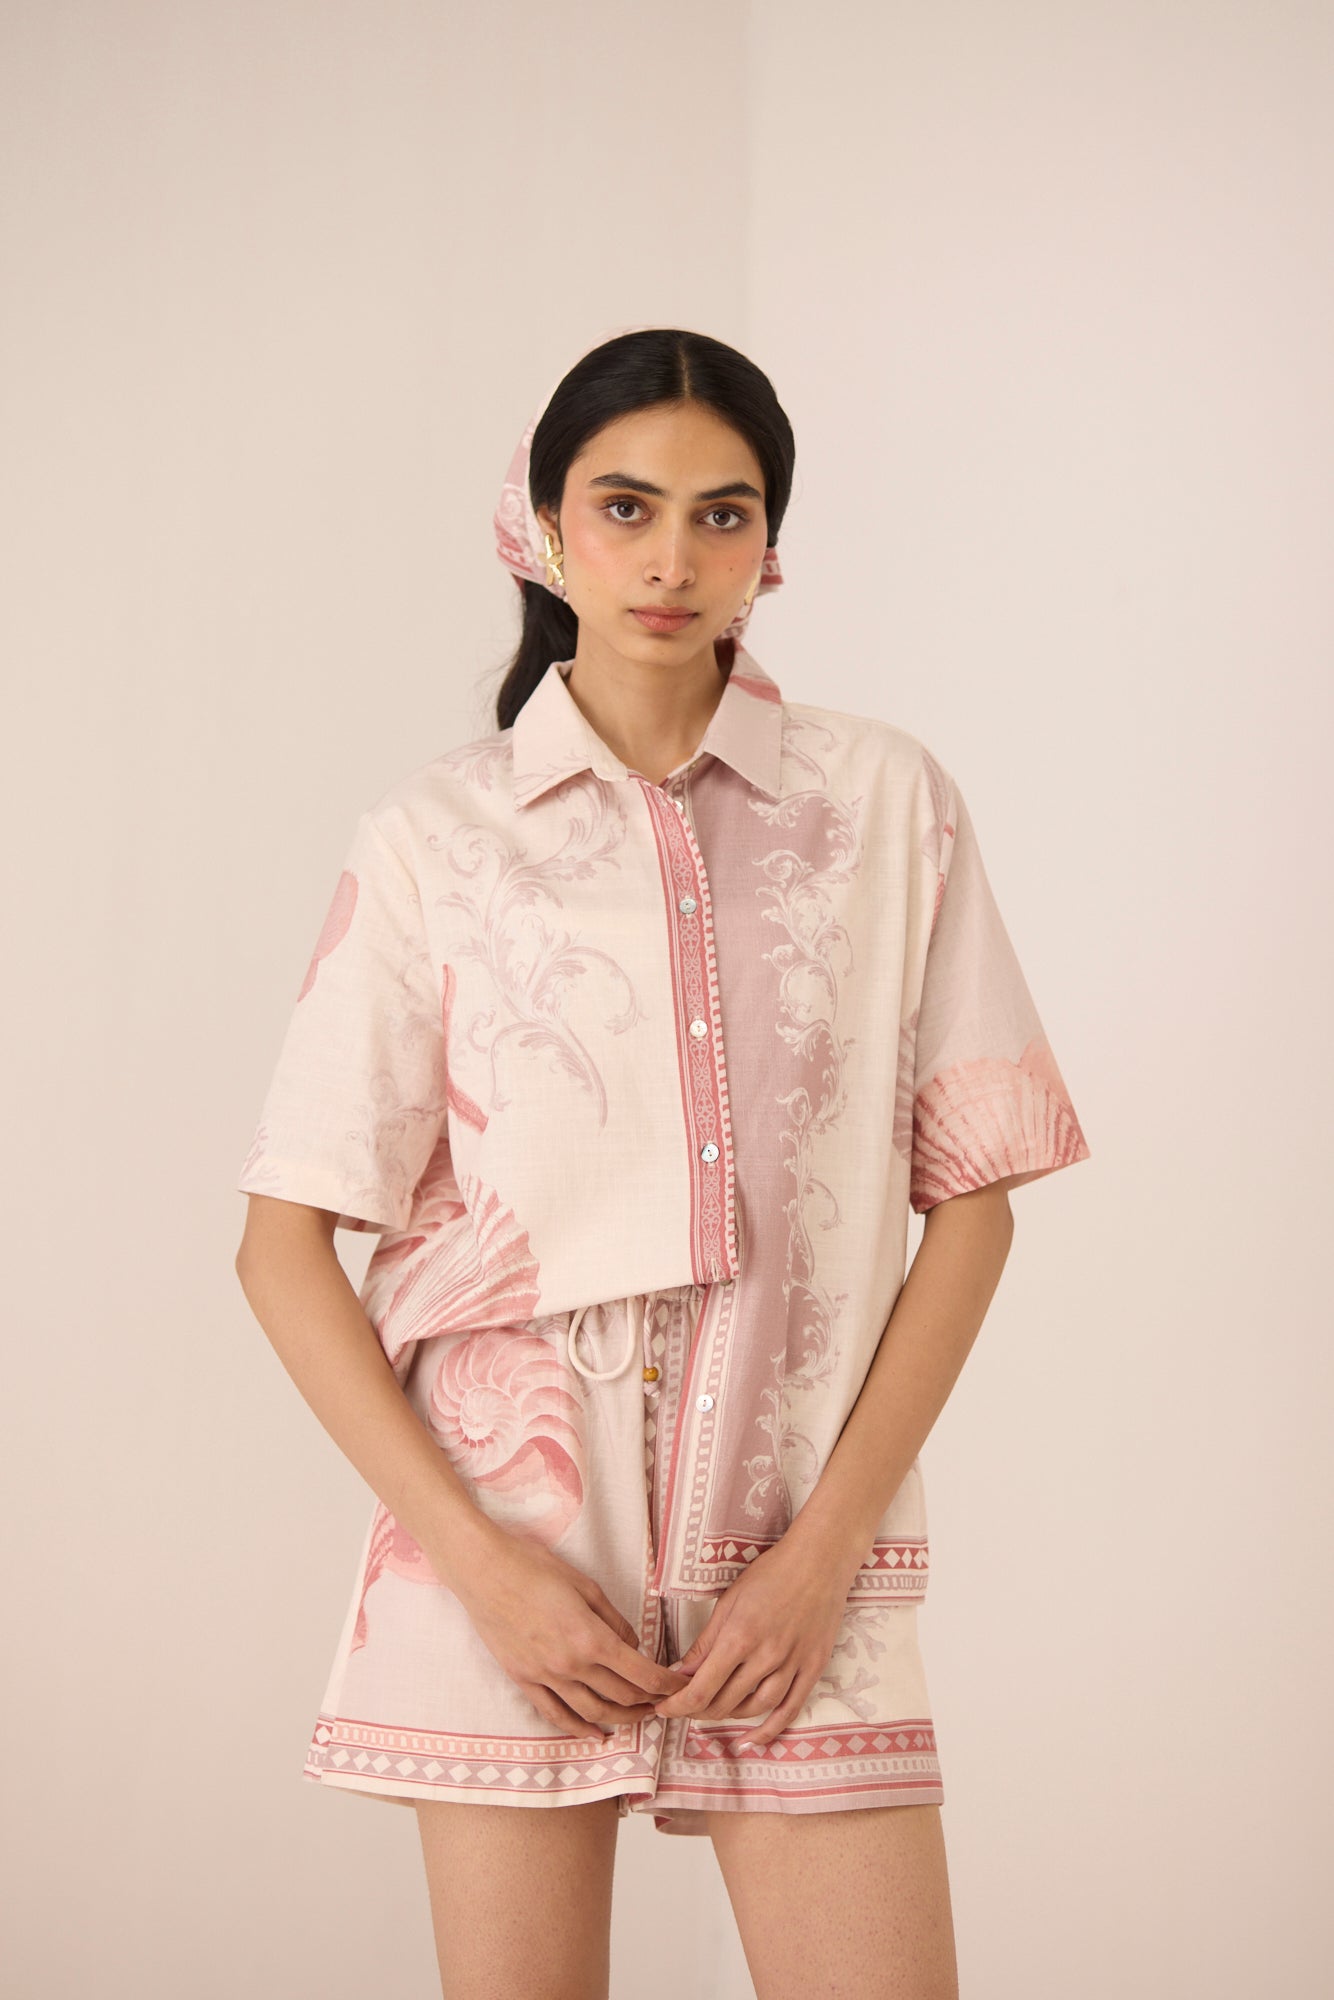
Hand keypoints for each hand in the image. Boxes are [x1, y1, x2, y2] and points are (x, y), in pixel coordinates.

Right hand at [457, 1528, 693, 1739]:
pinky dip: (576, 1728)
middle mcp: (570, 1664)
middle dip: (648, 1702)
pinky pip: (554, 1714)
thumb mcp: (585, 1585)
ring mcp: (544, 1676)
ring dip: (619, 1719)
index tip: (680, 1688)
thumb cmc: (534, 1567)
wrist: (483, 1571)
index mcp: (590, 1637)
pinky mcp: (522, 1679)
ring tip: (638, 1718)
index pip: (639, 1673)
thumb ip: (613, 1620)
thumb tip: (632, 1646)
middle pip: (620, 1695)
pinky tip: (593, 1733)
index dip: (665, 1684)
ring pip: (591, 1711)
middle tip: (664, 1702)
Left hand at [653, 1533, 858, 1745]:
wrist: (820, 1560)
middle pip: (724, 1702)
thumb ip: (705, 1643)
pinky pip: (790, 1710)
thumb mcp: (729, 1602)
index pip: (701, 1689)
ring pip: (754, 1709)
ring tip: (712, 1711)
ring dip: (728, 1716)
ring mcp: (792, 1665)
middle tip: (683, 1707)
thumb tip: (679, 1674)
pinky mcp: (813, 1669)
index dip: (678, 1706)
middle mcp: (766, 1657)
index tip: (664, 1707)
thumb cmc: (771, 1573)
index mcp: (739, 1636)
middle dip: (697, 1711)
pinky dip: (770, 1730)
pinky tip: (753, 1738)